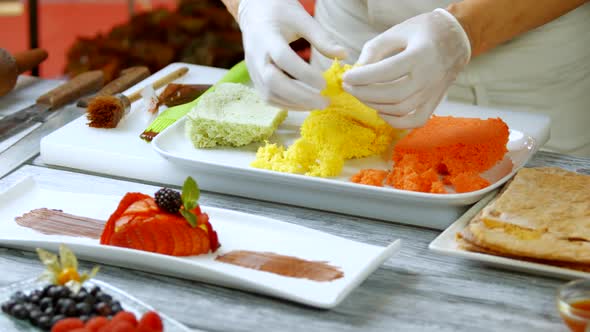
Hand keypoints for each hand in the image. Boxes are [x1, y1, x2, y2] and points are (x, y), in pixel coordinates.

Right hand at [238, 0, 346, 110]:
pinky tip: (305, 104)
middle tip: (325, 102)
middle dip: (300, 96)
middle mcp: (256, 56)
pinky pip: (269, 97)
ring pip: (270, 94)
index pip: (283, 59)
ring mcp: (253, 70)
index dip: (304, 74)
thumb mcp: (302, 19)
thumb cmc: (281, 14)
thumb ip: (322, 38)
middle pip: (273, 82)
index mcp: (267, 37)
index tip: (325, 84)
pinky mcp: (255, 79)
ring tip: (318, 104)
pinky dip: (287, 104)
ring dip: (295, 104)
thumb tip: (344, 55)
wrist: (256, 15)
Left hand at [342, 9, 470, 127]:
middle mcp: (430, 76)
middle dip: (364, 93)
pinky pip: (415, 121)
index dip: (363, 76)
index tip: (347, 76)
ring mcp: (433, 92)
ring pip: (400, 109)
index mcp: (421, 54)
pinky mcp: (434, 102)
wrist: (458, 38)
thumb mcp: (398, 31)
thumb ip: (375, 49)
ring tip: (360, 94)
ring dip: (374, 104)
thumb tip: (357, 70)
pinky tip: (380, 110)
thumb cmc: (425, 31)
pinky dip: (395, 121)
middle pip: (391, 94)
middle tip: (349, 86)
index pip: (386, 71)